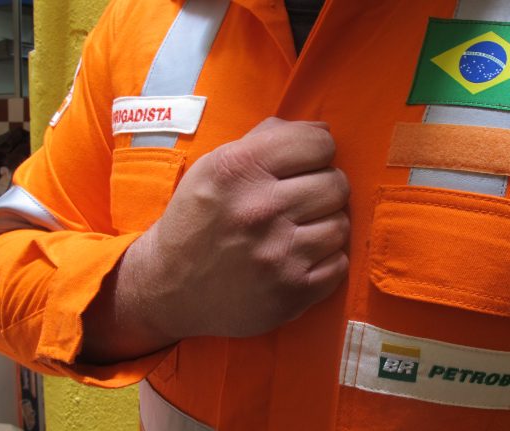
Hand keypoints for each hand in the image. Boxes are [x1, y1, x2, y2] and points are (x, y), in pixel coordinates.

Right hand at [111, 117, 349, 345]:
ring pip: (341, 224)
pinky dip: (325, 261)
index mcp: (238, 169)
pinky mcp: (292, 292)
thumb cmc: (196, 223)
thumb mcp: (213, 168)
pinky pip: (339, 263)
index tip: (306, 163)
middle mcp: (260, 209)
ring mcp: (279, 254)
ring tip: (299, 231)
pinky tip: (299, 259)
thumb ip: (264, 139)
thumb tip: (320, 128)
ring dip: (325, 226)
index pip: (318, 143)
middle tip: (302, 200)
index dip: (317, 150)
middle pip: (336, 183)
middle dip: (324, 188)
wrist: (168, 291)